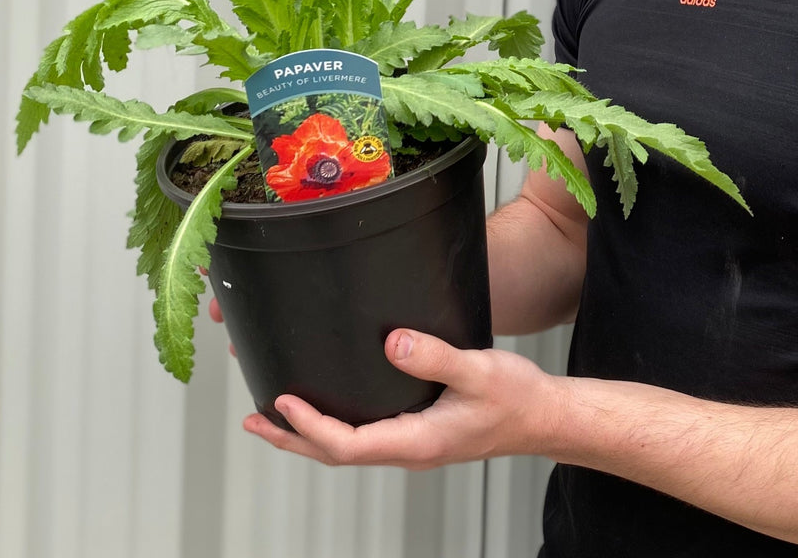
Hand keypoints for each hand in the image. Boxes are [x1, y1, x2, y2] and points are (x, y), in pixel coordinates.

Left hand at [243, 330, 557, 469]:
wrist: (544, 417)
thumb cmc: (517, 398)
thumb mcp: (478, 371)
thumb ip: (436, 356)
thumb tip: (394, 343)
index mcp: (417, 442)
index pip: (347, 444)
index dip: (310, 426)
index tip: (281, 403)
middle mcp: (409, 449)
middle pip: (336, 454)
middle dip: (292, 438)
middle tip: (253, 421)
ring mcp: (413, 444)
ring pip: (349, 447)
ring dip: (308, 434)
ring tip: (274, 417)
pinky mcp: (420, 432)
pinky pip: (366, 436)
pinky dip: (336, 425)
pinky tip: (332, 407)